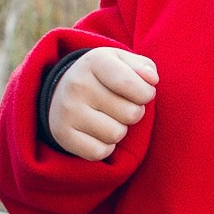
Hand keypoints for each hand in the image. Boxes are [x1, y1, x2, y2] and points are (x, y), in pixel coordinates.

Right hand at [48, 45, 158, 160]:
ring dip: (119, 130)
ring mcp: (67, 110)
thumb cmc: (104, 77)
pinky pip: (99, 152)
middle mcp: (77, 84)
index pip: (131, 84)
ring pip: (116, 134)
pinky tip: (96, 132)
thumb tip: (152, 80)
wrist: (61, 90)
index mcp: (95, 61)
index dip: (146, 94)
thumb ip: (144, 67)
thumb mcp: (123, 62)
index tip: (143, 93)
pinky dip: (104, 147)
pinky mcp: (62, 135)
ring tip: (108, 118)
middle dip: (133, 112)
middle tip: (120, 106)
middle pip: (130, 113)